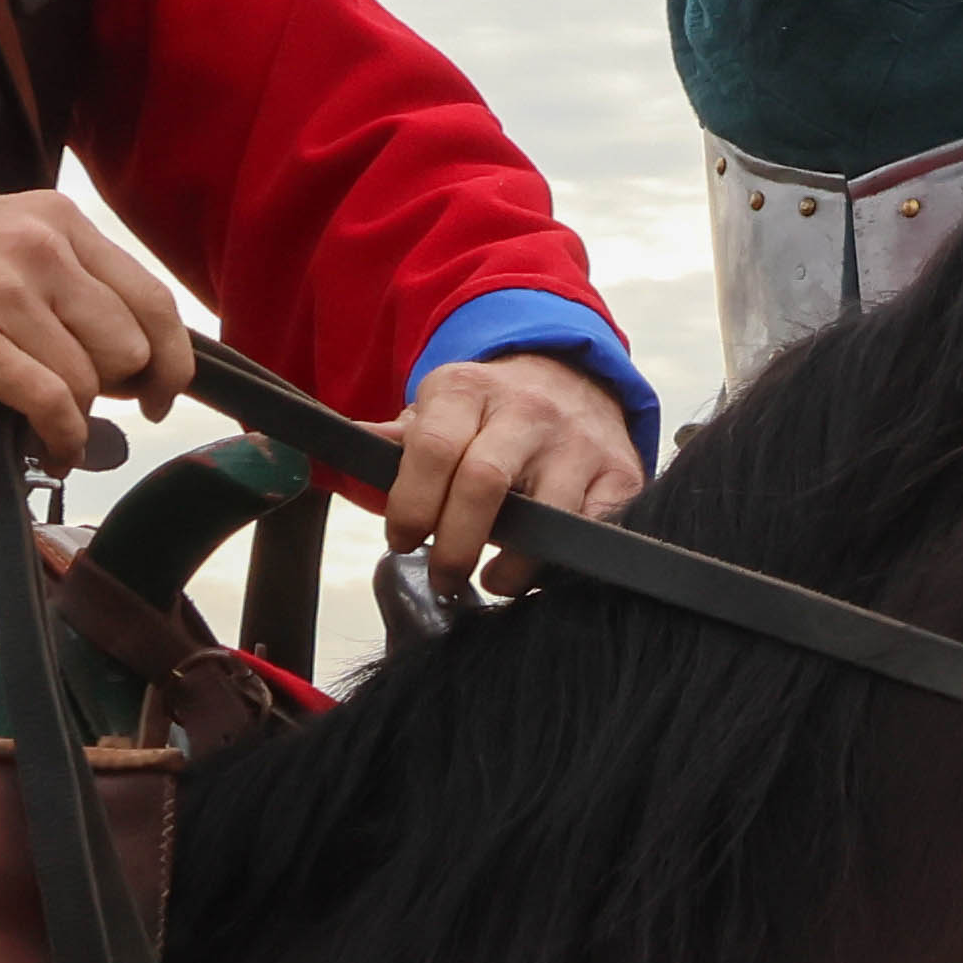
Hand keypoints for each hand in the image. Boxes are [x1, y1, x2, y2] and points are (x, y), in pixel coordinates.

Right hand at [0, 187, 198, 468]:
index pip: (153, 299)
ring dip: (79, 419)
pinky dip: (62, 437)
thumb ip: (64, 279)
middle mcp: (41, 248)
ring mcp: (3, 291)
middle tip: (84, 406)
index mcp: (58, 220)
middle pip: (130, 346)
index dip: (171, 359)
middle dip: (117, 391)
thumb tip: (125, 354)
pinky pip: (48, 401)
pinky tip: (51, 448)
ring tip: (54, 428)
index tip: (161, 394)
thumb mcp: (0, 237)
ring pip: (89, 379)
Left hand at [386, 351, 644, 598]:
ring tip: (492, 581)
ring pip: (546, 514)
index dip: (411, 504)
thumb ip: (396, 440)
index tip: (402, 540)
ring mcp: (578, 441)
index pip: (432, 448)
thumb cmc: (491, 413)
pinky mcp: (620, 472)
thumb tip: (341, 452)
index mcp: (468, 389)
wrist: (574, 381)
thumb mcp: (440, 409)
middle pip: (483, 482)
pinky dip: (562, 564)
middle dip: (455, 544)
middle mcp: (527, 409)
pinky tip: (539, 571)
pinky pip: (594, 531)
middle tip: (442, 577)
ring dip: (512, 565)